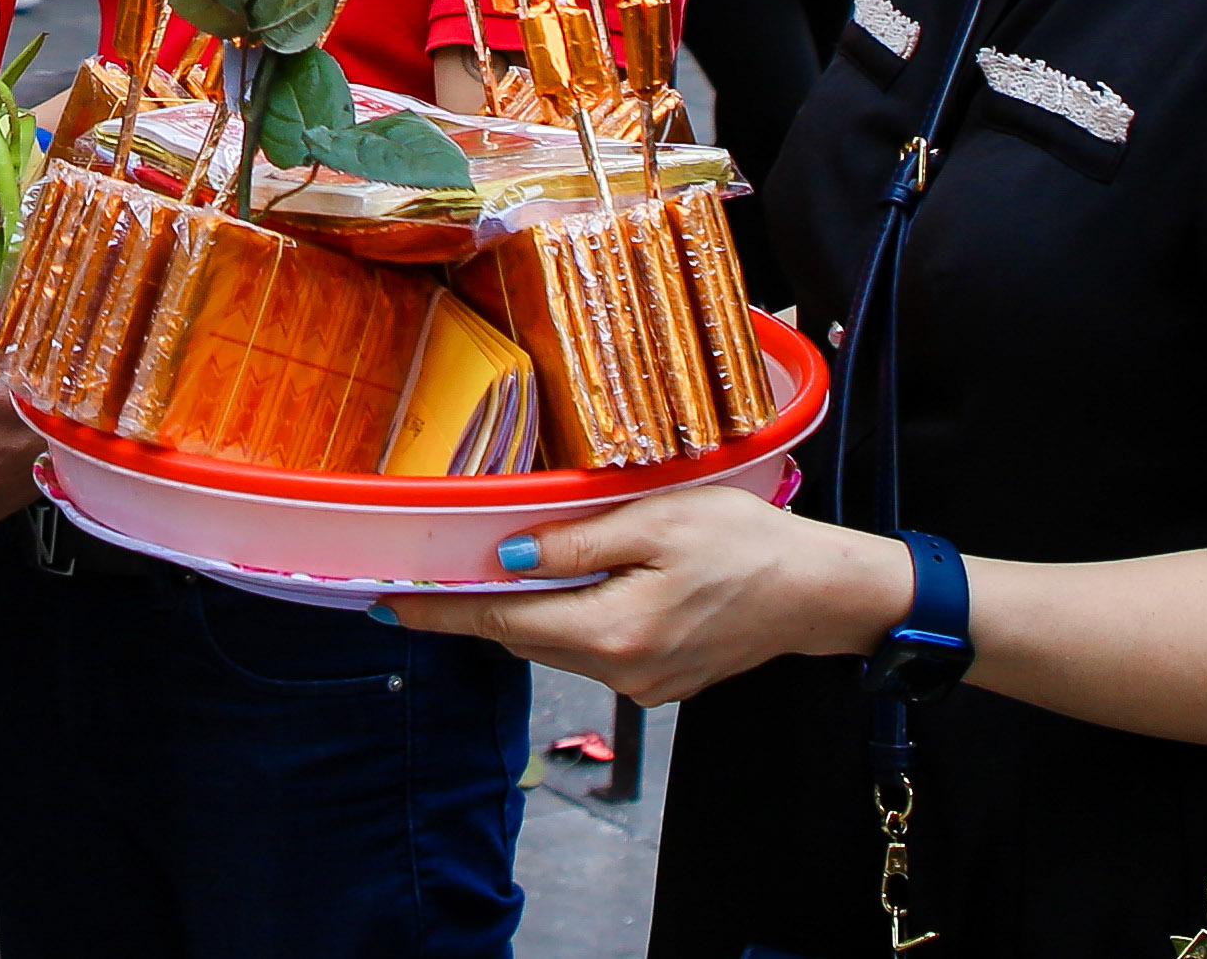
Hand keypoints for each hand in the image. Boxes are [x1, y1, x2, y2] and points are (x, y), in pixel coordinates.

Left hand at [389, 485, 891, 707]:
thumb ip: (576, 542)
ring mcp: (642, 687)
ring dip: (537, 609)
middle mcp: (620, 672)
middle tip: (447, 565)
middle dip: (487, 604)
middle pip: (524, 637)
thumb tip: (507, 554)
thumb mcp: (656, 520)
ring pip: (559, 645)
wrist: (818, 592)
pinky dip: (579, 620)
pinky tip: (596, 583)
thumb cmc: (746, 542)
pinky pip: (597, 652)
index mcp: (612, 631)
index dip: (441, 611)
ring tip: (525, 562)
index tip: (388, 605)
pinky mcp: (661, 685)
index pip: (501, 622)